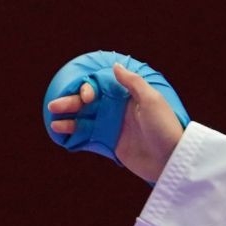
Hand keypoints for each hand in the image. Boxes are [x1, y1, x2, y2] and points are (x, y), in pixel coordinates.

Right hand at [47, 61, 186, 183]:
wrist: (171, 160)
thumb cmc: (164, 128)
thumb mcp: (152, 101)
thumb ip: (133, 83)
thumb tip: (115, 66)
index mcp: (126, 96)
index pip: (99, 88)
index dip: (88, 89)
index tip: (86, 97)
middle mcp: (116, 109)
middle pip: (87, 103)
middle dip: (70, 103)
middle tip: (54, 106)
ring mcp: (112, 126)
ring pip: (84, 119)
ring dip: (68, 119)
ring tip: (54, 123)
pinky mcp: (109, 142)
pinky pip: (87, 136)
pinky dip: (74, 134)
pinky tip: (62, 133)